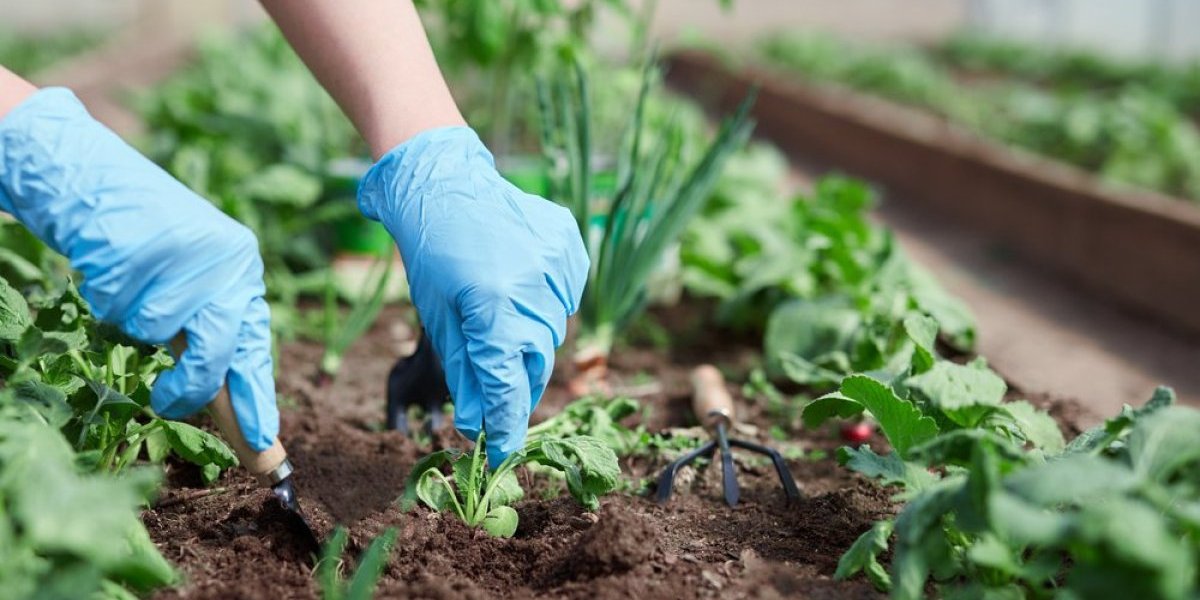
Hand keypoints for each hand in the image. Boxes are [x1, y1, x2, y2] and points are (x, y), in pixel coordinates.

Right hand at [0, 88, 277, 450]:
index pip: (254, 347)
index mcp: (244, 271)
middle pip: (218, 348)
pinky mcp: (147, 244)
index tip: (264, 446)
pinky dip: (108, 297)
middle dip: (190, 385)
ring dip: (134, 321)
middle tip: (166, 403)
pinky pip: (121, 306)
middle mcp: (230, 259)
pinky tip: (111, 264)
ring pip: (159, 328)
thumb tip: (228, 406)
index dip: (256, 399)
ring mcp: (190, 252)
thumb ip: (211, 336)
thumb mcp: (191, 286)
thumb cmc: (144, 245)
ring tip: (130, 283)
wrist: (94, 180)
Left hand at [359, 127, 587, 466]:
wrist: (444, 182)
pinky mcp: (569, 245)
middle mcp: (531, 285)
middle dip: (516, 383)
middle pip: (536, 362)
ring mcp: (556, 262)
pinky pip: (566, 295)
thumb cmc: (431, 252)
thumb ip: (466, 371)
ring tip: (502, 316)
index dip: (506, 424)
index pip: (508, 384)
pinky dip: (547, 303)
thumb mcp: (439, 318)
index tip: (501, 451)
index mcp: (491, 305)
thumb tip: (480, 422)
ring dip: (530, 339)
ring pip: (553, 330)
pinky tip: (520, 285)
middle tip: (499, 392)